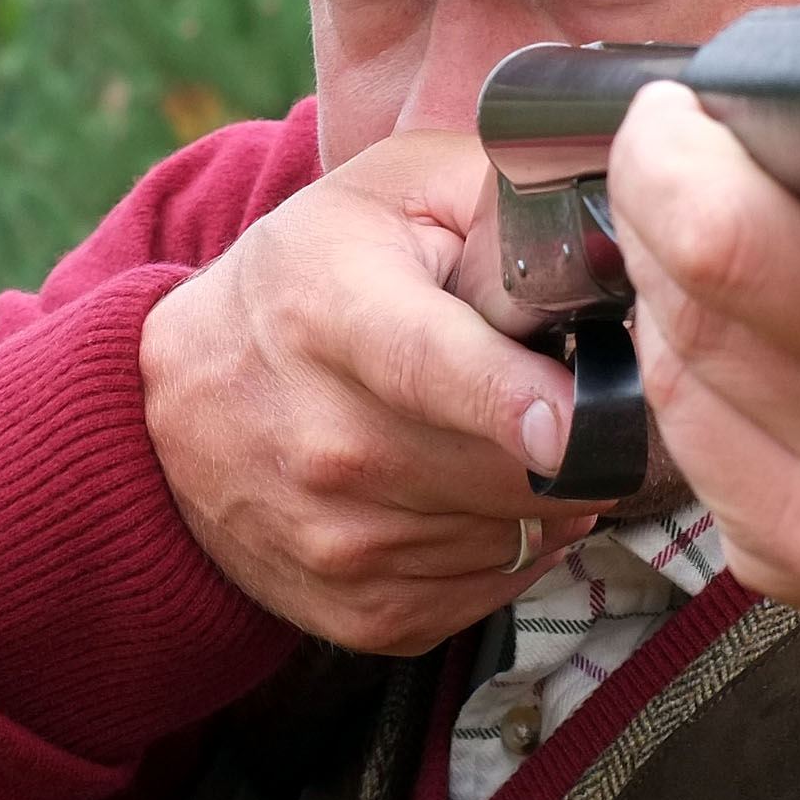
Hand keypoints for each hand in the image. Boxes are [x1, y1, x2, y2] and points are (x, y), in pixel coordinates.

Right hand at [141, 129, 609, 654]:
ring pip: (517, 534)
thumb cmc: (315, 274)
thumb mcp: (400, 189)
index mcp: (329, 311)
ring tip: (493, 434)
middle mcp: (323, 441)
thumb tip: (615, 242)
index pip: (427, 368)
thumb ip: (510, 197)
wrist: (184, 392)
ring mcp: (334, 540)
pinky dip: (503, 545)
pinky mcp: (356, 611)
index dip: (514, 400)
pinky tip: (465, 490)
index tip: (581, 422)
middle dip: (572, 437)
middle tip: (557, 390)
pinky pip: (492, 591)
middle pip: (508, 471)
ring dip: (538, 491)